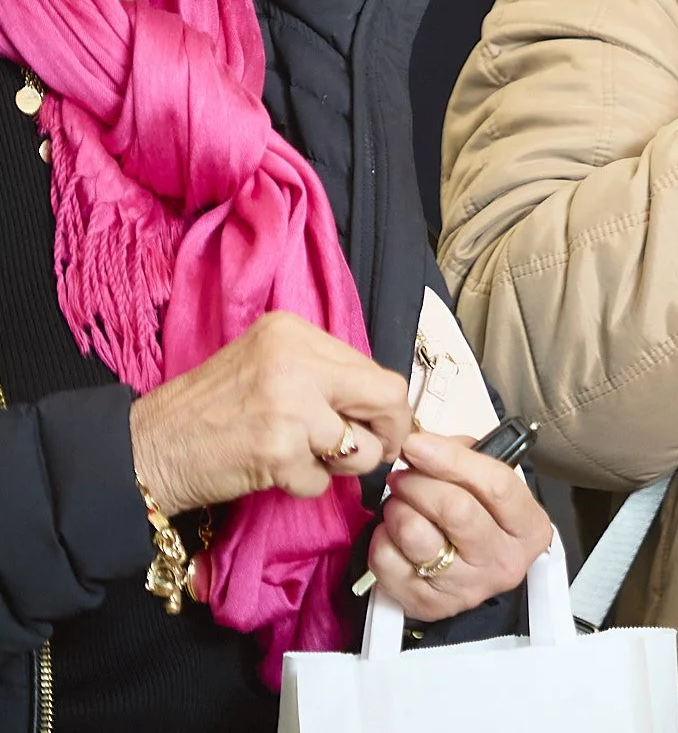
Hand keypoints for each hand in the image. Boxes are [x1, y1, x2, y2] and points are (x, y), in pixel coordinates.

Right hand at [128, 311, 414, 517]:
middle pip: (385, 397)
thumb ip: (322, 373)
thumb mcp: (268, 365)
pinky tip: (275, 472)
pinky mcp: (277, 450)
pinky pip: (322, 480)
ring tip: (307, 459)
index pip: (375, 369)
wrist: (146, 448)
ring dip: (342, 466)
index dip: (388, 405)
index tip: (386, 425)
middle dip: (391, 433)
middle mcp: (295, 360)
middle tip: (380, 451)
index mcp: (294, 332)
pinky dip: (305, 485)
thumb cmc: (209, 411)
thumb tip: (387, 402)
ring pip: (361, 447)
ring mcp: (288, 405)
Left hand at [365, 432, 553, 622]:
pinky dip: (382, 538)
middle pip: (455, 509)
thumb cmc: (483, 518)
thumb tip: (422, 446)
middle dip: (419, 483)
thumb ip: (464, 457)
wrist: (477, 571)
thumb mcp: (490, 484)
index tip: (416, 444)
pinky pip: (388, 562)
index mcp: (530, 527)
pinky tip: (393, 532)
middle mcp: (504, 561)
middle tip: (402, 475)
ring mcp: (467, 587)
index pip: (496, 485)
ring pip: (417, 535)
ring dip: (398, 509)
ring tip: (399, 503)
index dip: (451, 459)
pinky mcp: (429, 605)